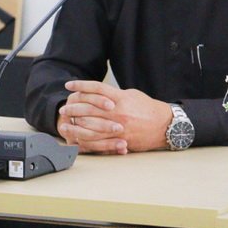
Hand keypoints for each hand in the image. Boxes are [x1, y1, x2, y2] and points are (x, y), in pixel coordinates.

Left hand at [57, 80, 171, 153]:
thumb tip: (98, 93)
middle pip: (89, 108)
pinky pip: (99, 142)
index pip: (96, 88)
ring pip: (91, 127)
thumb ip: (114, 94)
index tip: (68, 85)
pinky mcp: (120, 140)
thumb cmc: (148, 108)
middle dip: (73, 107)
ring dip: (75, 126)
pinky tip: (77, 139)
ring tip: (65, 124)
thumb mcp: (131, 95)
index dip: (80, 85)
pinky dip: (86, 141)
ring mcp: (118, 127)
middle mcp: (118, 112)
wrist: (164, 125)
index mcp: (120, 98)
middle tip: (63, 108)